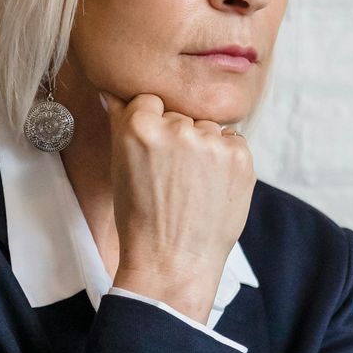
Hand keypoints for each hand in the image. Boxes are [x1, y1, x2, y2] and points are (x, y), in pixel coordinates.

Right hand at [97, 90, 254, 322]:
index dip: (150, 125)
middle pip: (181, 115)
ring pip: (208, 128)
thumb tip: (113, 90)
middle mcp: (176, 128)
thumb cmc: (140, 219)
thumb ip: (121, 123)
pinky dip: (225, 160)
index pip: (149, 100)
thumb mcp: (120, 167)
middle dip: (178, 137)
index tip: (152, 152)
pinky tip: (211, 187)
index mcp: (139, 126)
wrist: (172, 262)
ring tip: (192, 185)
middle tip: (171, 176)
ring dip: (204, 147)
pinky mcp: (239, 156)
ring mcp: (210, 142)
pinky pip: (233, 141)